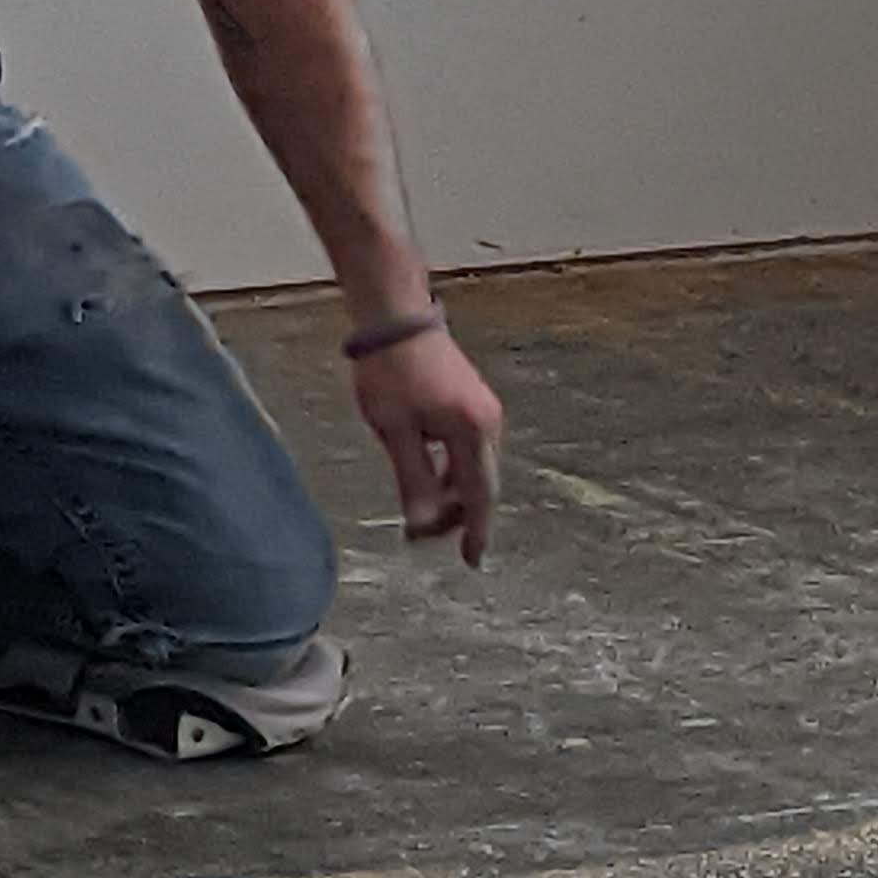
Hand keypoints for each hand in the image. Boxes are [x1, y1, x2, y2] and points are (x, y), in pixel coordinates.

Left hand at [354, 329, 504, 567]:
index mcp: (473, 431)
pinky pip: (467, 449)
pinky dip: (451, 469)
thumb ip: (413, 480)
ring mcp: (484, 410)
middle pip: (479, 484)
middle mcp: (488, 422)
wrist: (394, 316)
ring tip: (418, 509)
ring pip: (473, 467)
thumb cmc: (389, 370)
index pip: (479, 495)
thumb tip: (423, 525)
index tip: (473, 561)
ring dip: (451, 491)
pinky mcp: (472, 401)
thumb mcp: (394, 431)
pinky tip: (426, 474)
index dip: (475, 531)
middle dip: (455, 514)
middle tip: (420, 535)